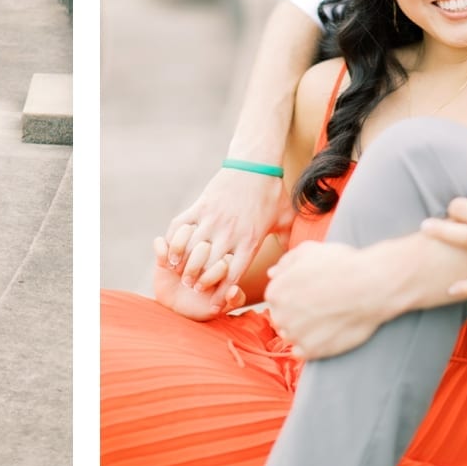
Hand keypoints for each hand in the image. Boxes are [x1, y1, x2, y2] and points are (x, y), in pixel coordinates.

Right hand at [151, 237, 244, 319]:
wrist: (178, 307)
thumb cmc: (204, 306)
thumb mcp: (222, 307)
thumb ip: (235, 301)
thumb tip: (233, 291)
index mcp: (221, 259)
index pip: (224, 257)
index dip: (214, 272)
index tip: (202, 288)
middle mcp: (204, 249)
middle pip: (205, 244)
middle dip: (195, 266)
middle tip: (188, 282)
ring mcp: (183, 246)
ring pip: (185, 231)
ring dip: (179, 250)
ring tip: (176, 268)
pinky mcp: (163, 250)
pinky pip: (161, 241)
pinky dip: (162, 249)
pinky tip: (165, 263)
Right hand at [165, 167, 291, 291]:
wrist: (255, 162)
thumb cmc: (272, 192)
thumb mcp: (285, 219)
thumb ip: (288, 242)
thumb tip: (295, 262)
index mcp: (250, 240)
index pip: (232, 274)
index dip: (221, 291)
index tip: (215, 303)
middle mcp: (229, 232)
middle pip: (207, 265)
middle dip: (199, 281)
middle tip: (192, 290)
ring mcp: (212, 218)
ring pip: (191, 248)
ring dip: (183, 263)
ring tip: (179, 273)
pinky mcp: (201, 205)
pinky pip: (182, 226)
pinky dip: (174, 239)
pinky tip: (172, 249)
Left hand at [264, 241, 390, 359]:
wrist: (370, 286)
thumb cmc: (341, 265)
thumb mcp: (308, 251)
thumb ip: (285, 262)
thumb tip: (272, 273)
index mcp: (276, 292)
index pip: (276, 298)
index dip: (294, 295)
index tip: (310, 293)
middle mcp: (280, 315)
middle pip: (282, 318)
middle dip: (296, 313)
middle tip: (319, 305)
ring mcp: (295, 335)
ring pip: (291, 335)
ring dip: (303, 330)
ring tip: (325, 319)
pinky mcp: (312, 351)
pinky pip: (302, 352)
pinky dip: (311, 345)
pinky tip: (325, 333)